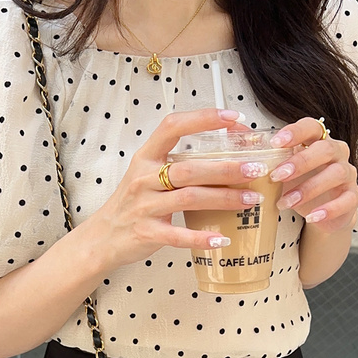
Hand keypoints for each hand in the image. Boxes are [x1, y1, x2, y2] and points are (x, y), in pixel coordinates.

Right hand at [88, 108, 257, 269]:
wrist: (102, 237)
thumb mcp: (147, 175)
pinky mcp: (147, 233)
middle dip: (226, 168)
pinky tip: (222, 238)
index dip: (203, 119)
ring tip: (251, 200)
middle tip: (255, 169)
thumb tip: (225, 156)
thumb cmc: (132, 203)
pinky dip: (201, 237)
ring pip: (189, 198)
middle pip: (190, 168)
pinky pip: (178, 235)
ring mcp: (145, 206)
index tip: (234, 118)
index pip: (173, 127)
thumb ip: (177, 164)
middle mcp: (144, 179)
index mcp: (146, 158)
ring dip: (224, 199)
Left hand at [268, 117, 357, 231]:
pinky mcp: (352, 197)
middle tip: (276, 176)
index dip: (295, 132)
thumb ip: (267, 158)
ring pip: (336, 174)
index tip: (275, 142)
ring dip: (309, 189)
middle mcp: (337, 153)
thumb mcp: (282, 171)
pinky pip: (346, 200)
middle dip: (300, 162)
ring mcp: (348, 174)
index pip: (312, 126)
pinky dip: (329, 209)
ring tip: (285, 203)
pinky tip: (311, 217)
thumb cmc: (299, 185)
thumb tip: (239, 143)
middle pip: (325, 148)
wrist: (321, 213)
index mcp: (319, 141)